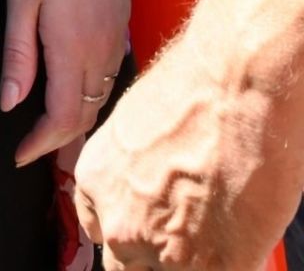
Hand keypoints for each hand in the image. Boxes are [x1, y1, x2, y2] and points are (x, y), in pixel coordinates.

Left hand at [3, 0, 129, 166]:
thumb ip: (17, 55)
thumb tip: (10, 104)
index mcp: (72, 48)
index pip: (60, 116)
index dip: (41, 144)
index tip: (19, 156)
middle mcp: (100, 49)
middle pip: (86, 113)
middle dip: (65, 144)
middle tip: (45, 165)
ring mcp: (115, 33)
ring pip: (102, 95)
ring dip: (82, 121)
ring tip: (64, 140)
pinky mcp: (121, 17)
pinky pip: (111, 72)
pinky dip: (96, 94)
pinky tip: (85, 93)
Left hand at [75, 44, 298, 269]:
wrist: (236, 83)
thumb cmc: (194, 85)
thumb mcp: (136, 123)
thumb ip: (131, 168)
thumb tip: (148, 185)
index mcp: (97, 181)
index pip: (99, 230)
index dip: (129, 227)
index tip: (147, 223)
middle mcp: (122, 225)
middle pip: (128, 263)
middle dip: (155, 251)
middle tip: (187, 223)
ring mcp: (167, 255)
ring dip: (191, 259)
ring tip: (218, 222)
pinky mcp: (214, 269)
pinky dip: (228, 261)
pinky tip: (239, 228)